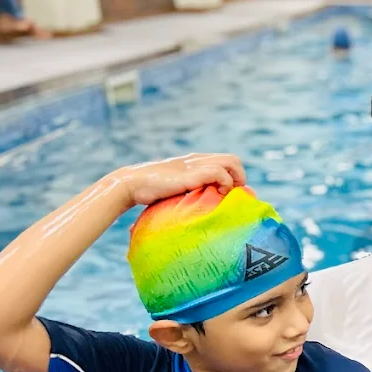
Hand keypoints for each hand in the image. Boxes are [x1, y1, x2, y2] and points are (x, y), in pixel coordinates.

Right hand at [109, 153, 246, 209]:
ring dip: (235, 180)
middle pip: (234, 160)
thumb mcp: (176, 189)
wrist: (131, 184)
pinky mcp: (190, 174)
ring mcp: (194, 165)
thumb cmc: (150, 191)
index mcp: (194, 161)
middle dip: (239, 178)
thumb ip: (189, 191)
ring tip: (226, 196)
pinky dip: (224, 184)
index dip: (233, 177)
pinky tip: (216, 196)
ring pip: (232, 163)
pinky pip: (219, 173)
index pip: (226, 161)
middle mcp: (197, 159)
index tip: (229, 195)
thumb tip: (199, 211)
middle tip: (232, 196)